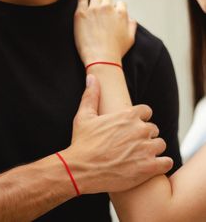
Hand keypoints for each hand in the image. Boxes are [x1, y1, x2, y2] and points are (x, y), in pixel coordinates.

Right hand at [62, 75, 172, 193]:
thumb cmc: (82, 142)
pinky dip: (161, 163)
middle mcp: (140, 130)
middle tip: (133, 144)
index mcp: (127, 115)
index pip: (146, 111)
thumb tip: (91, 77)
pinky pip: (166, 162)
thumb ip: (91, 95)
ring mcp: (145, 149)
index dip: (140, 118)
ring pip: (160, 144)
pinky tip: (149, 166)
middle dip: (145, 135)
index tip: (133, 126)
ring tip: (139, 155)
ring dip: (152, 149)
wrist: (80, 169)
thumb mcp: (84, 116)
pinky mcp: (148, 167)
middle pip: (153, 128)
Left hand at [74, 0, 136, 65]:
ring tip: (93, 0)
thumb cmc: (115, 52)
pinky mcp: (82, 13)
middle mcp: (108, 8)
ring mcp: (94, 10)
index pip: (120, 4)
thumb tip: (130, 18)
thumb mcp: (130, 39)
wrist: (101, 59)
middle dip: (105, 3)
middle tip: (101, 10)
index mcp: (120, 14)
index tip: (111, 13)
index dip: (116, 9)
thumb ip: (131, 25)